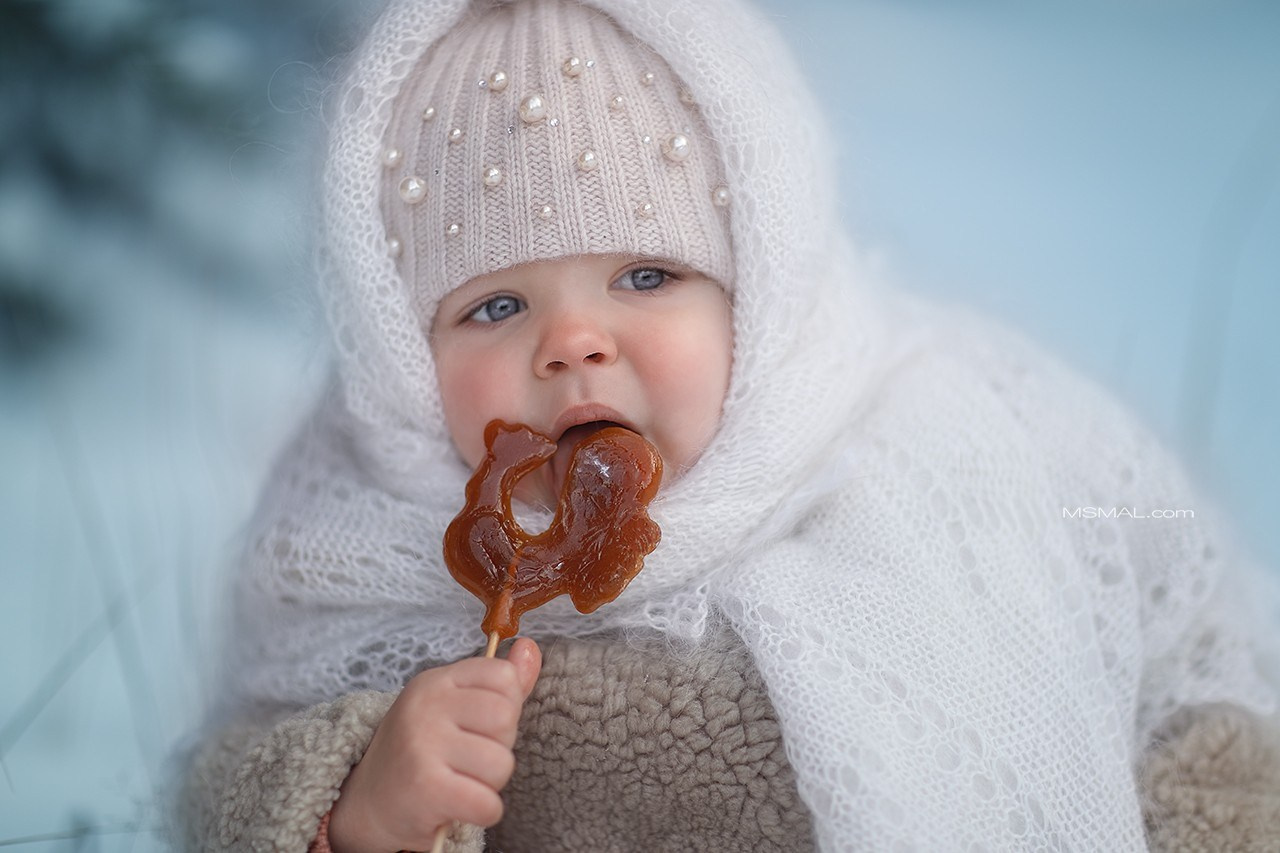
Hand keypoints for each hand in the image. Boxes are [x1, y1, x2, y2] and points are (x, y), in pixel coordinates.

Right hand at [328, 638, 541, 852]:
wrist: (368, 804)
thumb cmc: (420, 753)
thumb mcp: (453, 707)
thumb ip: (497, 683)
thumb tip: (530, 648)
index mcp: (437, 682)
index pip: (503, 676)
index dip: (507, 706)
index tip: (481, 727)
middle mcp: (427, 706)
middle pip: (506, 718)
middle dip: (500, 747)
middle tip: (470, 760)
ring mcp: (423, 744)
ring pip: (501, 763)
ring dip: (490, 784)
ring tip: (463, 782)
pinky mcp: (425, 788)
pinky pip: (487, 803)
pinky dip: (483, 812)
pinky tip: (461, 807)